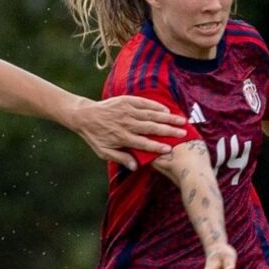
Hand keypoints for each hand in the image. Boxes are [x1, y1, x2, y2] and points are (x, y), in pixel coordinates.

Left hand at [70, 96, 186, 169]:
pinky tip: (166, 110)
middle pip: (151, 128)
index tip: (169, 149)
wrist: (85, 116)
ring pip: (150, 115)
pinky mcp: (126, 101)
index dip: (156, 147)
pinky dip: (156, 106)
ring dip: (167, 118)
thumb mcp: (104, 152)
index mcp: (122, 137)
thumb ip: (120, 158)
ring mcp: (127, 111)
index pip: (143, 144)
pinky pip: (144, 103)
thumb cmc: (96, 136)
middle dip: (168, 131)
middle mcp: (126, 124)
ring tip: (181, 120)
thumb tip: (135, 167)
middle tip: (183, 133)